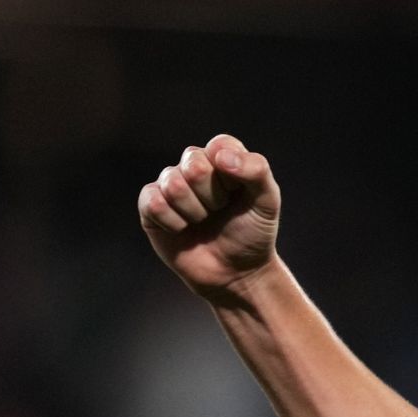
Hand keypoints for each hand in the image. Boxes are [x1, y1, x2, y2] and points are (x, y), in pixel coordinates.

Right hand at [138, 134, 281, 302]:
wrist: (235, 271)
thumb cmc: (253, 233)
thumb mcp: (267, 201)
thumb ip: (256, 170)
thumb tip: (220, 156)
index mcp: (224, 158)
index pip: (220, 145)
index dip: (231, 172)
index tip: (239, 192)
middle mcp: (195, 166)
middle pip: (194, 162)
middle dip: (213, 195)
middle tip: (220, 210)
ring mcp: (171, 184)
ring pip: (173, 183)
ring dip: (194, 211)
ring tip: (203, 221)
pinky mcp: (150, 206)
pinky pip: (153, 202)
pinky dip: (173, 222)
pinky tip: (183, 229)